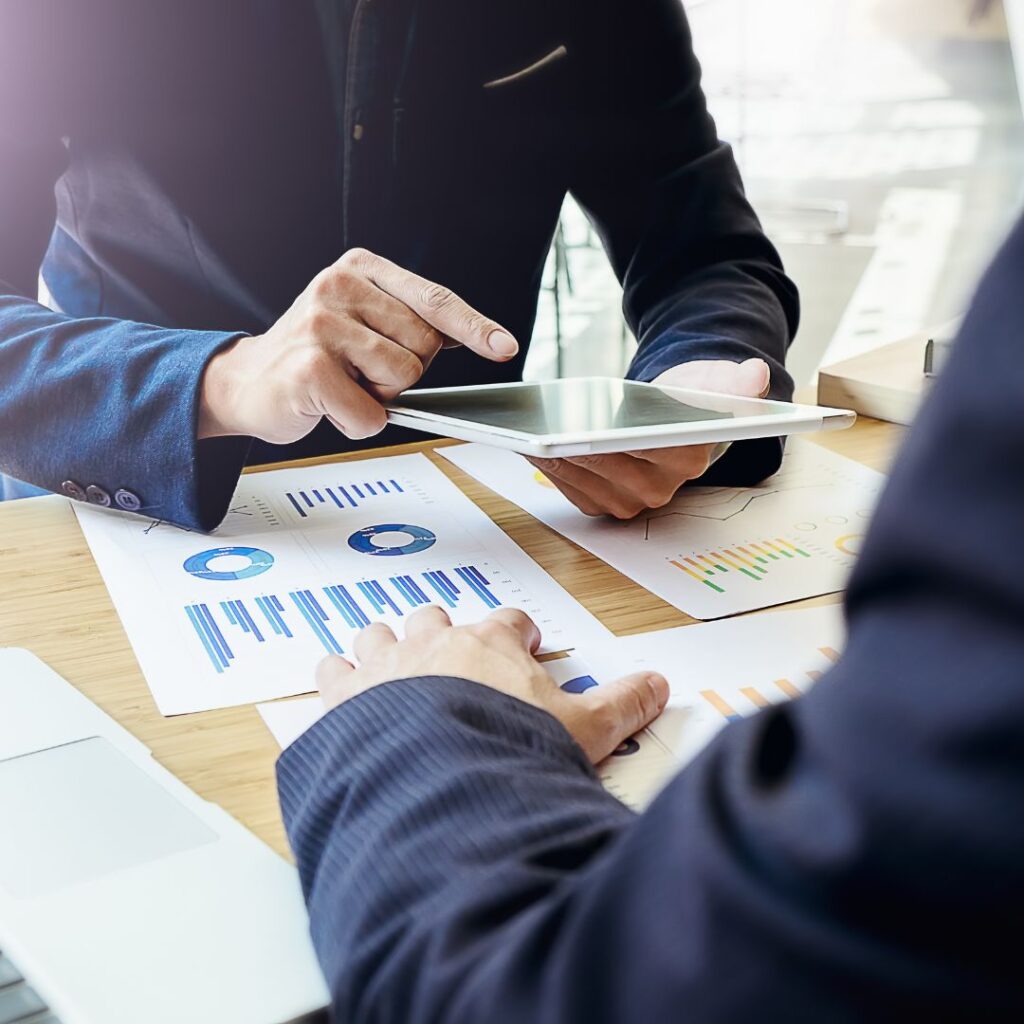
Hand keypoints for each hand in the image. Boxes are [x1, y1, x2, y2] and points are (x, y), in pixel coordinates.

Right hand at [198, 248, 518, 442]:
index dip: (474, 327)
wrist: (247, 382)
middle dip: (404, 372)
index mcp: (359, 269)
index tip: (504, 347)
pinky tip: (327, 404)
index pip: (434, 299)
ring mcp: (321, 324)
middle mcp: (339, 286)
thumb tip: (473, 338)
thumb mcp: (362, 322)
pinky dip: (356, 421)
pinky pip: (371, 413)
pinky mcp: (310, 367)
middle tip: (361, 370)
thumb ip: (408, 322)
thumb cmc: (314, 355)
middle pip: (425, 346)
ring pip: (402, 378)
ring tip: (343, 385)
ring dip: (378, 398)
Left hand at [317, 606, 668, 763]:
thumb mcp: (586, 729)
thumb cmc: (512, 748)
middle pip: (435, 618)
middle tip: (451, 653)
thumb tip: (659, 685)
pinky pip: (331, 671)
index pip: (509, 622)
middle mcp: (436, 644)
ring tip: (388, 664)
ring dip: (384, 647)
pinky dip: (336, 680)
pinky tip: (339, 691)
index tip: (525, 642)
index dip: (518, 632)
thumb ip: (623, 704)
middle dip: (442, 632)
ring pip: (379, 635)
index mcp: (492, 645)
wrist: (443, 777)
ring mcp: (387, 667)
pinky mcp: (346, 698)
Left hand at [527, 358, 770, 518]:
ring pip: (583, 477)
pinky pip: (569, 488)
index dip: (615, 439)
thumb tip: (757, 375)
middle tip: (543, 427)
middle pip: (607, 464)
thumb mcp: (711, 380)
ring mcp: (630, 502)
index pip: (648, 447)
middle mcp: (660, 488)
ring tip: (528, 432)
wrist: (672, 419)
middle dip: (575, 445)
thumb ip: (732, 382)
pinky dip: (548, 467)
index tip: (588, 431)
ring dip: (553, 456)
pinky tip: (531, 445)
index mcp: (689, 457)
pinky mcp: (603, 506)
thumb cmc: (688, 398)